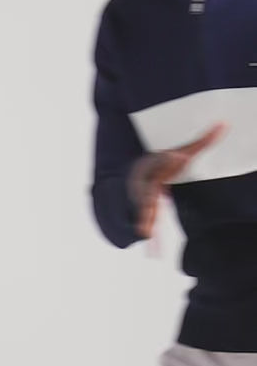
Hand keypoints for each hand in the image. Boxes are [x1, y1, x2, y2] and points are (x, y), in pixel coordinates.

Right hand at [128, 123, 225, 239]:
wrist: (141, 170)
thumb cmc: (167, 160)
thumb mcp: (185, 150)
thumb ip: (203, 140)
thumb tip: (225, 124)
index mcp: (155, 161)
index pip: (161, 158)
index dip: (169, 158)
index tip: (178, 156)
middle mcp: (146, 177)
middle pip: (148, 185)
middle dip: (151, 191)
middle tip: (153, 198)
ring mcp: (144, 192)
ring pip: (145, 203)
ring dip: (146, 216)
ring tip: (145, 230)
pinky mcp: (146, 204)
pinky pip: (147, 215)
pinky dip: (147, 225)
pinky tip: (149, 241)